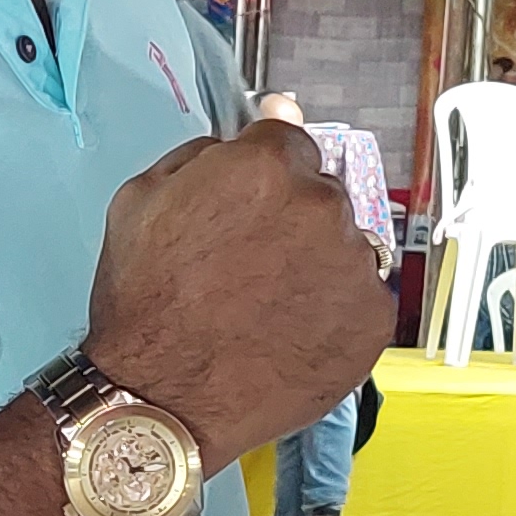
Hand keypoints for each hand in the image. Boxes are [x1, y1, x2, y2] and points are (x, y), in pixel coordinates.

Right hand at [84, 124, 399, 468]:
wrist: (160, 400)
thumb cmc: (144, 305)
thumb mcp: (142, 199)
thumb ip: (211, 149)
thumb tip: (268, 115)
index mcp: (267, 166)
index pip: (288, 141)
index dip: (262, 177)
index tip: (249, 206)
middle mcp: (322, 206)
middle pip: (320, 192)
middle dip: (289, 220)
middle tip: (245, 268)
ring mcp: (354, 265)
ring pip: (345, 245)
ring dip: (316, 265)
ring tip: (264, 307)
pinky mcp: (372, 320)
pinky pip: (362, 297)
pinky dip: (334, 311)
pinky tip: (289, 332)